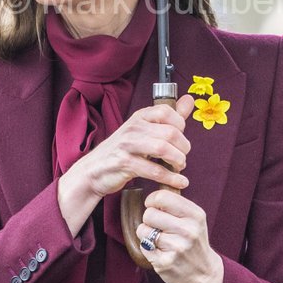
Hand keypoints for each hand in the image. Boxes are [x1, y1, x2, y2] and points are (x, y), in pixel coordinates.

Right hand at [57, 95, 192, 235]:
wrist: (93, 170)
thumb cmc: (123, 150)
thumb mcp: (144, 130)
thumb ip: (169, 117)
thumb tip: (189, 100)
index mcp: (139, 117)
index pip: (165, 111)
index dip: (180, 125)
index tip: (181, 138)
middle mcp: (133, 128)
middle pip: (169, 132)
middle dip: (183, 148)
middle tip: (183, 158)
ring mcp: (127, 145)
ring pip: (162, 149)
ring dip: (178, 161)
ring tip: (180, 167)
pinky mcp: (124, 163)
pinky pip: (154, 170)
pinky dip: (170, 178)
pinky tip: (178, 182)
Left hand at [137, 187, 223, 282]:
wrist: (204, 273)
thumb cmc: (194, 241)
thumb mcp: (194, 219)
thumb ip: (176, 204)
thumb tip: (156, 184)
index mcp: (195, 215)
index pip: (162, 197)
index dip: (152, 200)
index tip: (154, 206)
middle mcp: (188, 231)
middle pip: (149, 214)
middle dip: (150, 219)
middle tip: (159, 226)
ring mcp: (177, 248)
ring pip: (143, 230)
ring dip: (147, 234)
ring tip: (160, 240)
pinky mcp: (165, 263)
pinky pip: (143, 246)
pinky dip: (148, 248)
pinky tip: (160, 252)